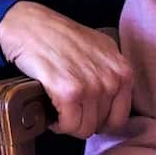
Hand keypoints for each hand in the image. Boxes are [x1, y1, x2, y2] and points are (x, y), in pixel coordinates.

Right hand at [0, 1, 132, 138]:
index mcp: (123, 70)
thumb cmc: (63, 38)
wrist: (32, 26)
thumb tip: (111, 105)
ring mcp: (92, 86)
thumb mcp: (100, 50)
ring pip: (85, 129)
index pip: (120, 117)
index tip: (87, 115)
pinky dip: (57, 124)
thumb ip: (111, 75)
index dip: (100, 121)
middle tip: (69, 110)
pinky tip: (51, 109)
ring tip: (59, 108)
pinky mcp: (69, 92)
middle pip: (101, 124)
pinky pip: (68, 125)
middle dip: (82, 121)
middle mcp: (112, 78)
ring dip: (69, 124)